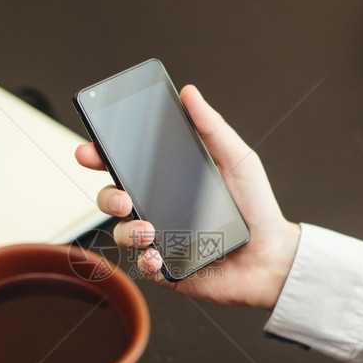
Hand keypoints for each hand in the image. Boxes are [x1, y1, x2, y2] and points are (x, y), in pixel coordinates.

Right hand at [76, 84, 300, 308]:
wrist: (272, 255)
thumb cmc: (256, 207)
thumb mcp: (237, 159)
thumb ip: (212, 128)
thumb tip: (189, 93)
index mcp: (168, 181)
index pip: (124, 166)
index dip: (101, 157)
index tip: (89, 151)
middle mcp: (158, 209)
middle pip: (112, 199)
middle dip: (107, 197)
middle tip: (123, 198)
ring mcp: (160, 239)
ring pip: (122, 234)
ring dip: (128, 231)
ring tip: (149, 230)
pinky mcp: (167, 269)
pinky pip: (143, 266)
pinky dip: (145, 261)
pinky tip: (157, 255)